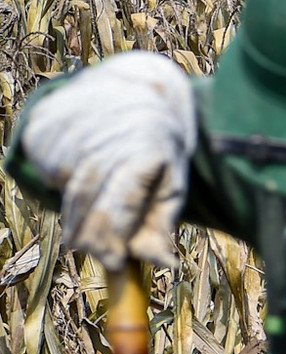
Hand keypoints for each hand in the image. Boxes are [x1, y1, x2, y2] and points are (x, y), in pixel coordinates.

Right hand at [20, 52, 197, 269]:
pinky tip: (79, 178)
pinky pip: (48, 172)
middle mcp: (101, 139)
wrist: (130, 89)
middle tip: (102, 257)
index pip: (122, 202)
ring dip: (76, 217)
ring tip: (92, 228)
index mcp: (141, 150)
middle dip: (93, 237)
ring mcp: (69, 131)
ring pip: (65, 191)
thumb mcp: (173, 183)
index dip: (115, 236)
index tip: (115, 262)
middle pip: (88, 201)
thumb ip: (164, 224)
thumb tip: (163, 265)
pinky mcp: (44, 128)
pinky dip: (60, 186)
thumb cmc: (157, 147)